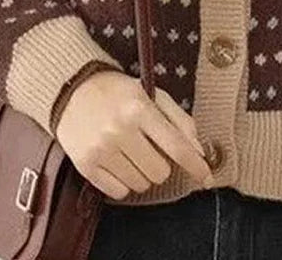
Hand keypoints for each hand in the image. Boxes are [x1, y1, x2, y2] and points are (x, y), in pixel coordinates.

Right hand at [56, 68, 214, 198]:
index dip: (196, 166)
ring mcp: (101, 149)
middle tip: (149, 148)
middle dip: (161, 164)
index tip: (207, 178)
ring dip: (142, 173)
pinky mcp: (85, 165)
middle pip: (160, 172)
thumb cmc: (120, 93)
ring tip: (131, 152)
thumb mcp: (153, 95)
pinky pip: (118, 192)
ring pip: (140, 184)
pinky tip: (117, 161)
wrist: (73, 90)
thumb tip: (199, 151)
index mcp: (140, 108)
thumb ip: (180, 121)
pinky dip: (123, 182)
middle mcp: (120, 129)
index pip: (177, 146)